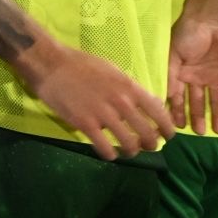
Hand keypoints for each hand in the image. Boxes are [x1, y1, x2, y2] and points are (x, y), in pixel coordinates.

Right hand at [21, 42, 173, 158]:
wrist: (49, 63)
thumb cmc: (80, 64)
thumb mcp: (112, 70)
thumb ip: (131, 88)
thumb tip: (152, 102)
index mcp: (129, 87)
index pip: (159, 113)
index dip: (168, 129)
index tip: (167, 136)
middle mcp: (121, 102)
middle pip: (147, 134)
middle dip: (150, 145)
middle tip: (145, 146)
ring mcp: (103, 114)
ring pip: (129, 145)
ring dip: (131, 152)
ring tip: (126, 151)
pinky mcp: (84, 123)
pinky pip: (105, 148)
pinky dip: (109, 154)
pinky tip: (107, 152)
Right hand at [167, 14, 217, 134]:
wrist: (212, 20)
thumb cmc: (187, 36)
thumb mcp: (173, 55)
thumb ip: (171, 77)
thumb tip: (166, 100)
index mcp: (182, 74)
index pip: (179, 98)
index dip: (178, 112)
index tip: (177, 127)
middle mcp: (199, 79)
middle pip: (199, 102)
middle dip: (198, 118)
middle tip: (200, 133)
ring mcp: (217, 78)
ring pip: (217, 101)